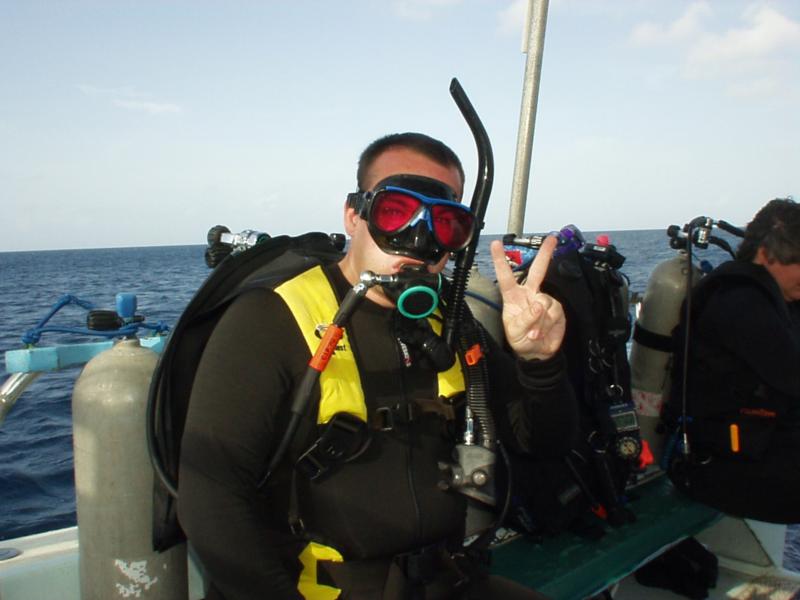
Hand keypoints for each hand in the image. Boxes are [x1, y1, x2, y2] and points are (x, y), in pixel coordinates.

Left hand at [490, 236, 565, 360]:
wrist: (537, 353)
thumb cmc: (520, 339)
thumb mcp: (515, 331)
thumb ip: (525, 318)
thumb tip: (538, 304)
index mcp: (513, 296)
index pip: (506, 276)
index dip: (500, 260)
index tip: (496, 244)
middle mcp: (529, 294)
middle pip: (537, 271)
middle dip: (545, 254)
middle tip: (552, 239)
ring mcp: (544, 301)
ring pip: (544, 302)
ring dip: (539, 321)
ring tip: (533, 333)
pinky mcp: (557, 310)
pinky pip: (554, 313)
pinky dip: (547, 325)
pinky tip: (542, 332)